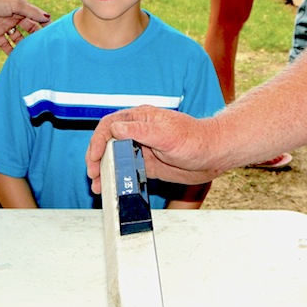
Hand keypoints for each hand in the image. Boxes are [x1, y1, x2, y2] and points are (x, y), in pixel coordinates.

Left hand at [0, 0, 49, 53]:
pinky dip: (11, 51)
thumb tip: (48, 17)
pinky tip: (17, 59)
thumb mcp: (15, 4)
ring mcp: (5, 26)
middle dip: (36, 38)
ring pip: (18, 38)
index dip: (45, 26)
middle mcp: (15, 17)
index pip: (37, 18)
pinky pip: (5, 44)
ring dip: (24, 46)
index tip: (54, 36)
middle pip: (29, 30)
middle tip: (45, 49)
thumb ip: (31, 12)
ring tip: (32, 56)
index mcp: (22, 8)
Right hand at [86, 106, 222, 191]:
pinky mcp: (149, 165)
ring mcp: (143, 149)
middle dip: (97, 158)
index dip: (98, 141)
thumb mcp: (166, 134)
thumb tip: (115, 129)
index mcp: (140, 118)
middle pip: (109, 143)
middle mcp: (138, 132)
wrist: (213, 155)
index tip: (94, 158)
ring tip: (97, 186)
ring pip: (116, 159)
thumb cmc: (194, 139)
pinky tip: (112, 188)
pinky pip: (128, 171)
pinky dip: (118, 179)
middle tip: (92, 174)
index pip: (110, 126)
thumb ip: (140, 131)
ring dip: (105, 171)